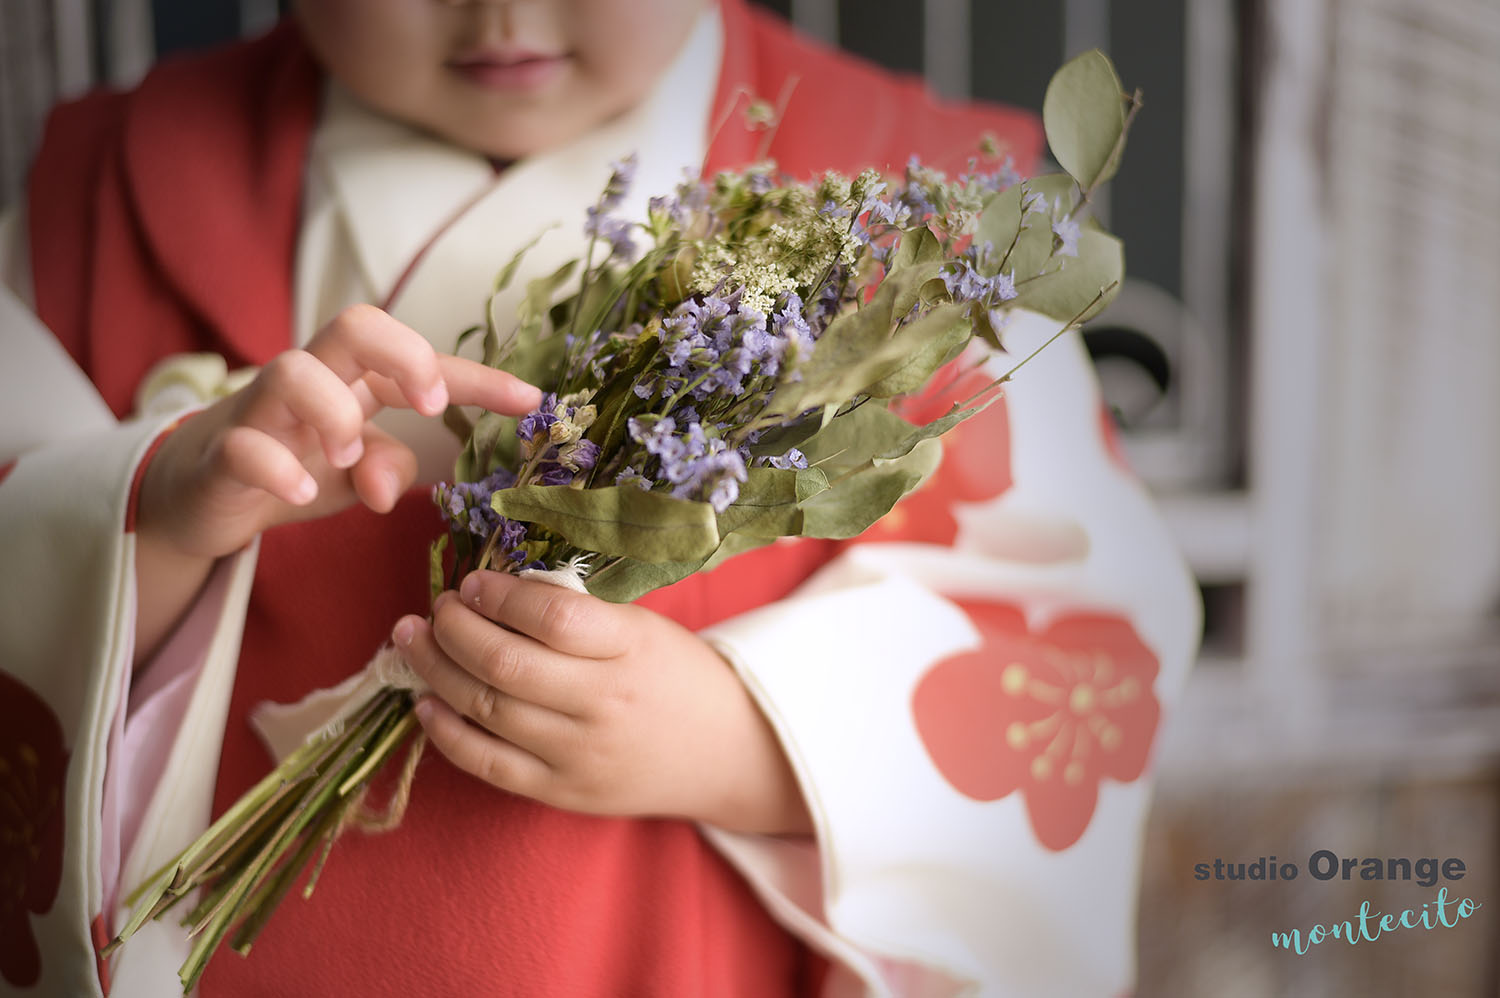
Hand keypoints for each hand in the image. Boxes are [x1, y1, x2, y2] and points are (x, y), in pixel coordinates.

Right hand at [137, 305, 540, 559]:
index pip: (421, 363)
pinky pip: (243, 445)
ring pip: (291, 371)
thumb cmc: (291, 465)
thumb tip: (391, 492)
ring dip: (334, 411)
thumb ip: (387, 468)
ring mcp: (258, 412)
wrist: (200, 494)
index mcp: (353, 380)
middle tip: (430, 405)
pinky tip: (301, 492)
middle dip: (404, 355)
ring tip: (348, 455)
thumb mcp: (354, 472)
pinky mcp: (218, 453)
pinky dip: (276, 466)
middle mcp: (309, 380)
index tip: (532, 400)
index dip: (479, 378)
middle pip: (354, 324)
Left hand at [393, 570, 813, 835]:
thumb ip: (579, 613)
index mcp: (631, 649)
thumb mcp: (643, 628)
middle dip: (454, 630)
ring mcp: (581, 754)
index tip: (472, 582)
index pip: (552, 617)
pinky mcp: (563, 793)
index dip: (499, 596)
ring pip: (487, 710)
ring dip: (437, 671)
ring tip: (413, 642)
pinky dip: (447, 733)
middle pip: (506, 665)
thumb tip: (494, 589)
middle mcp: (604, 704)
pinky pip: (489, 764)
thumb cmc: (677, 676)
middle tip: (435, 609)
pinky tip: (426, 702)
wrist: (726, 753)